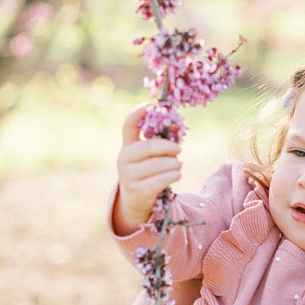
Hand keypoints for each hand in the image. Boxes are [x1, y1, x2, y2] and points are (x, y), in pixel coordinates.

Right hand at [113, 103, 181, 234]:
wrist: (136, 200)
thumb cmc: (148, 172)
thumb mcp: (149, 157)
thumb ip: (159, 144)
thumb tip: (176, 129)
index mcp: (128, 146)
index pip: (128, 125)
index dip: (137, 113)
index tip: (149, 104)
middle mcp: (124, 159)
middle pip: (149, 147)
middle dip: (168, 147)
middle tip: (179, 149)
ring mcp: (128, 176)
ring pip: (158, 165)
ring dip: (173, 164)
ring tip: (178, 165)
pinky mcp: (137, 191)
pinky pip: (160, 180)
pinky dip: (172, 176)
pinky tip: (177, 175)